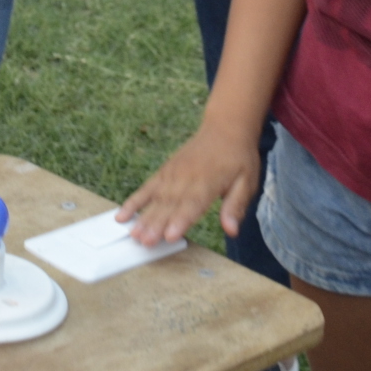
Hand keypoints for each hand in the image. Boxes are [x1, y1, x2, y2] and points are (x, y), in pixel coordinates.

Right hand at [116, 126, 261, 246]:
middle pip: (170, 204)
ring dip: (143, 217)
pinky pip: (147, 187)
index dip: (181, 220)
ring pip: (156, 198)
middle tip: (145, 242)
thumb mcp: (247, 181)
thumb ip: (236, 206)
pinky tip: (123, 215)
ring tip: (133, 234)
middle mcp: (187, 177)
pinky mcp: (165, 171)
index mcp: (209, 182)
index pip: (193, 204)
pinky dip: (134, 201)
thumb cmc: (238, 158)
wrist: (225, 128)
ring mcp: (173, 173)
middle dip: (156, 224)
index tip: (169, 236)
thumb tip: (232, 230)